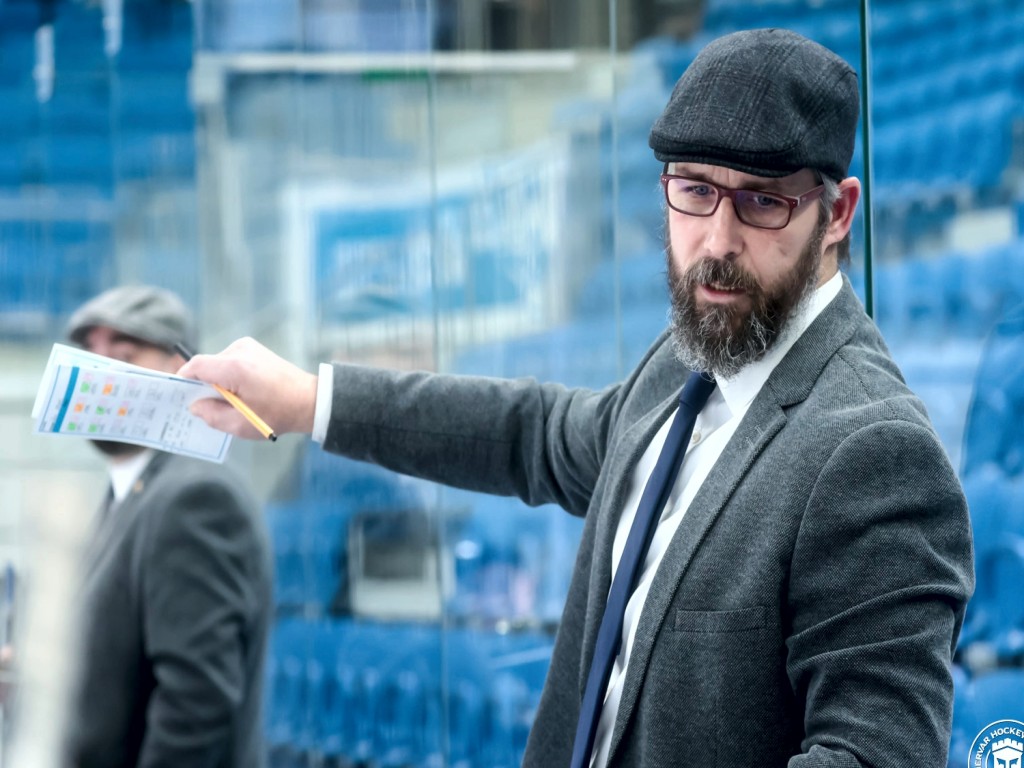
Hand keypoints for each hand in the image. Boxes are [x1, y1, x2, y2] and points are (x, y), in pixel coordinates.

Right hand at [177, 337, 318, 438]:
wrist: (310, 400)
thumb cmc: (277, 414)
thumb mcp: (240, 425)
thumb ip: (212, 415)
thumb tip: (194, 406)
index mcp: (235, 367)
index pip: (196, 366)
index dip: (184, 381)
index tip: (180, 396)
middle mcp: (240, 350)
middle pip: (206, 365)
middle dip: (203, 386)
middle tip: (206, 406)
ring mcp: (248, 346)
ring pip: (217, 363)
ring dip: (218, 381)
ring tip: (232, 402)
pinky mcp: (254, 348)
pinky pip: (229, 361)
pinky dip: (229, 375)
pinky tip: (241, 392)